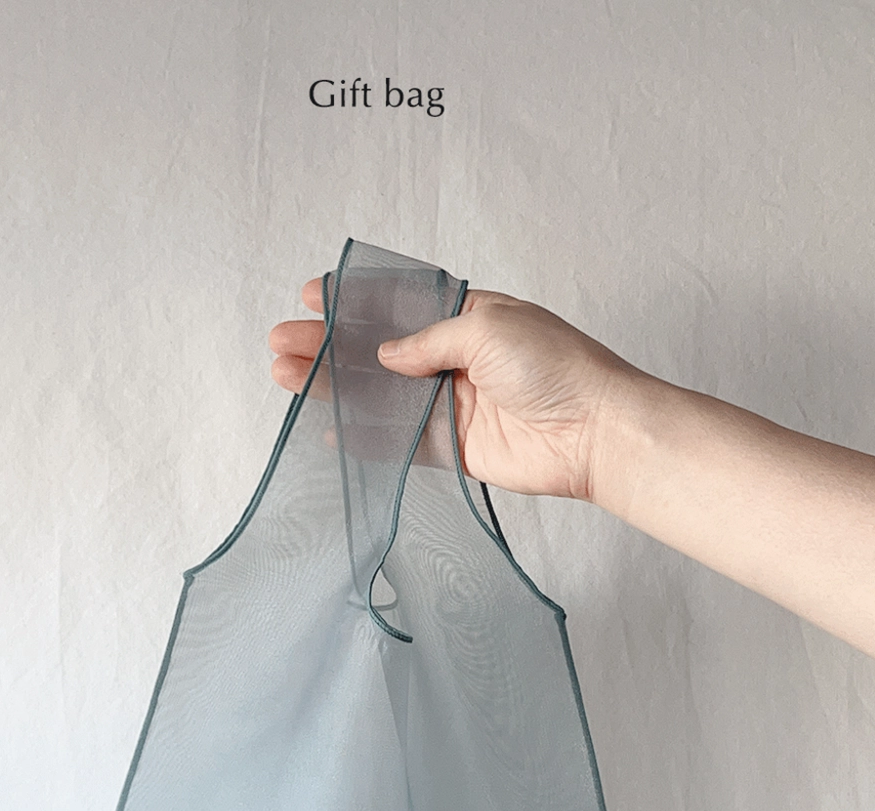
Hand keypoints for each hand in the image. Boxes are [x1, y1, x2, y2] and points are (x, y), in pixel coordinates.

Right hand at [269, 278, 644, 500]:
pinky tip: (324, 428)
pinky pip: (396, 442)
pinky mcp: (451, 449)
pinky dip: (360, 437)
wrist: (593, 432)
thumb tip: (385, 356)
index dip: (355, 301)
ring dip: (333, 388)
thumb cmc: (556, 367)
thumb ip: (428, 340)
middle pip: (377, 352)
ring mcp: (448, 405)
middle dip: (328, 346)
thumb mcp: (487, 328)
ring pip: (378, 396)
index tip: (313, 297)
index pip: (398, 305)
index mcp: (466, 317)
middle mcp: (454, 359)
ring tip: (285, 377)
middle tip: (282, 342)